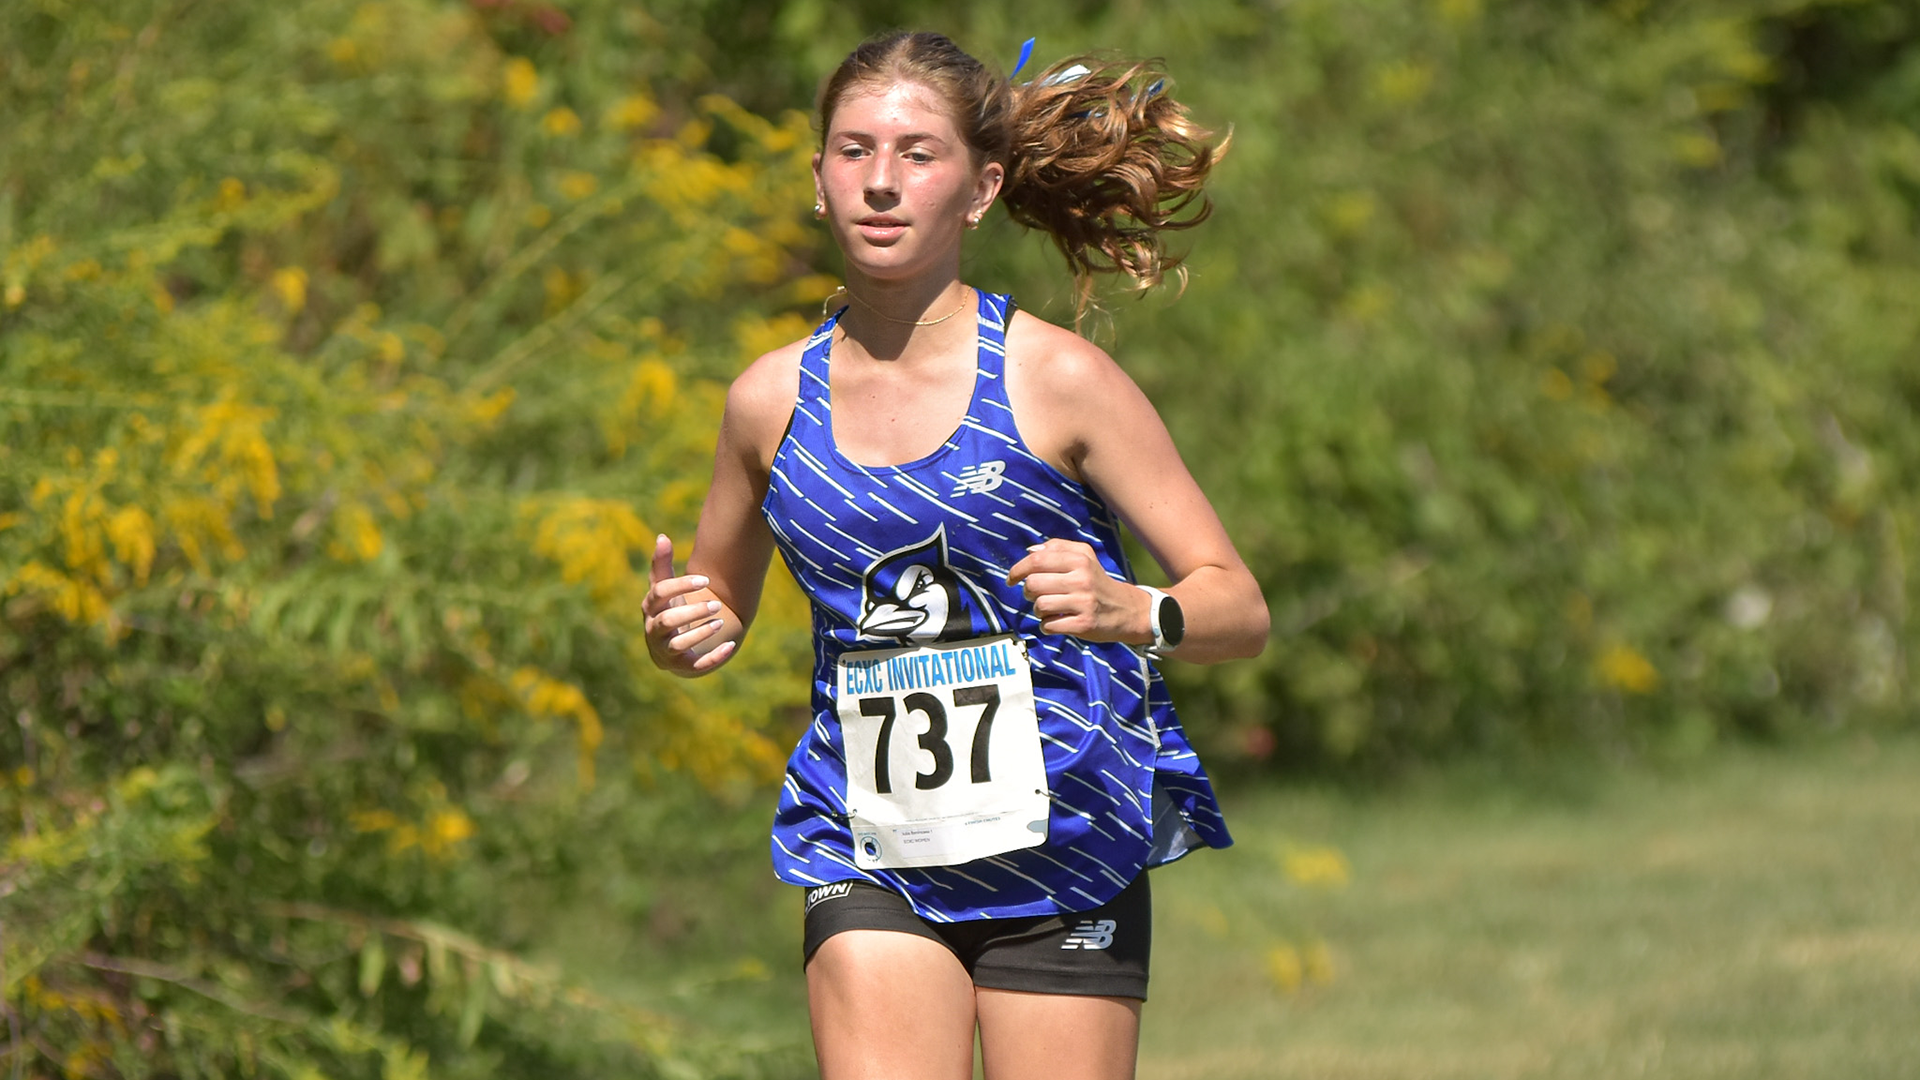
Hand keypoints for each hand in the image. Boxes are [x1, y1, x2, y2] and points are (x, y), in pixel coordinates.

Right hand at [644, 534, 735, 673]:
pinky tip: (730, 646)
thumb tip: (662, 536)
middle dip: (692, 612)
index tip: (706, 579)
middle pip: (667, 621)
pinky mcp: (681, 667)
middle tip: (717, 604)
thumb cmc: (670, 609)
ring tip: (721, 622)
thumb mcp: (665, 587)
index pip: (659, 594)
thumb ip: (662, 564)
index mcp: (650, 608)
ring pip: (678, 644)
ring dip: (700, 633)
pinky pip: (695, 666)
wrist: (673, 644)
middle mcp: (653, 630)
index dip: (681, 586)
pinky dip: (712, 658)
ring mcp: (665, 651)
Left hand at [1005, 538, 1150, 642]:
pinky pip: (1049, 625)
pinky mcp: (1084, 624)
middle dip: (1029, 592)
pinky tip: (1057, 622)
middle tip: (1036, 595)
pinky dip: (1047, 626)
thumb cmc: (1096, 581)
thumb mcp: (1084, 556)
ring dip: (1039, 611)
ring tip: (1050, 609)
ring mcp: (1083, 603)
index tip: (1011, 579)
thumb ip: (1057, 548)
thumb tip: (1029, 551)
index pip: (1037, 560)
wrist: (1126, 609)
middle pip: (1033, 584)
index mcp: (1079, 560)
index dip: (1017, 570)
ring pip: (1039, 606)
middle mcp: (1081, 579)